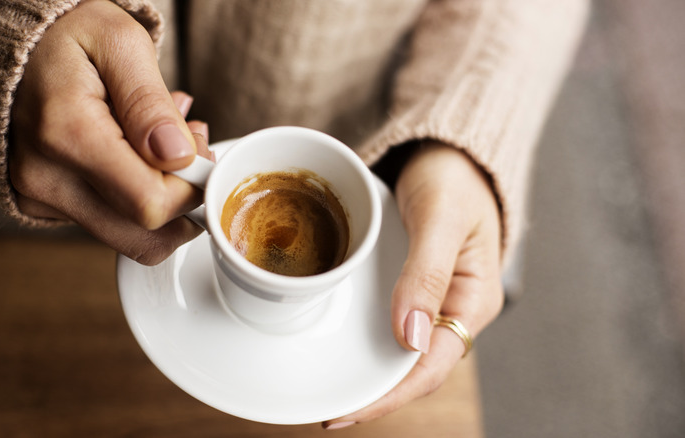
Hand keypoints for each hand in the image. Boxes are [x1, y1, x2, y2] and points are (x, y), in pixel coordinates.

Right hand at [9, 0, 210, 264]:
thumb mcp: (119, 43)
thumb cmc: (67, 36)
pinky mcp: (42, 205)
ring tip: (164, 143)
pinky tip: (136, 153)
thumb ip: (150, 104)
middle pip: (143, 236)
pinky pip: (108, 222)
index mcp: (66, 134)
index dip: (192, 188)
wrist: (9, 45)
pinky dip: (134, 196)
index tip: (200, 151)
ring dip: (162, 199)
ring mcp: (40, 197)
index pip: (151, 204)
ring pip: (129, 236)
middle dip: (183, 200)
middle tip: (188, 148)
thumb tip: (176, 156)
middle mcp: (46, 178)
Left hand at [324, 142, 504, 428]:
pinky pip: (389, 323)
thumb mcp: (441, 218)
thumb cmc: (454, 176)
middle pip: (413, 368)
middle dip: (373, 395)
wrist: (448, 149)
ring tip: (326, 388)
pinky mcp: (411, 286)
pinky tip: (339, 344)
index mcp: (472, 300)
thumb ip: (426, 273)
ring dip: (367, 372)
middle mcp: (452, 309)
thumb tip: (408, 337)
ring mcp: (431, 299)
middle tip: (327, 411)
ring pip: (399, 350)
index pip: (431, 366)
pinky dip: (366, 340)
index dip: (389, 395)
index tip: (346, 411)